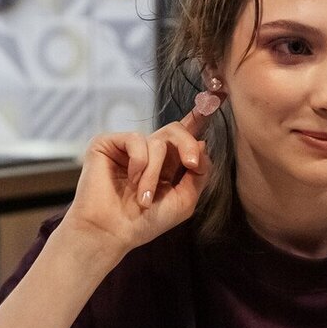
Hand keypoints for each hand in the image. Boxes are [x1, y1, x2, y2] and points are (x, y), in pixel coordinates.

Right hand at [56, 101, 215, 260]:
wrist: (111, 232)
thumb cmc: (145, 223)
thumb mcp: (184, 200)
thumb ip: (199, 172)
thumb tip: (203, 143)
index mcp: (167, 164)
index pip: (186, 135)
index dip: (200, 116)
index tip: (218, 95)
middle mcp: (148, 151)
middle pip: (177, 130)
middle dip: (188, 145)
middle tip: (191, 164)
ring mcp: (127, 147)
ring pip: (158, 141)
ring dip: (155, 173)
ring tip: (145, 198)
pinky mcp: (107, 143)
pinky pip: (136, 139)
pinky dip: (139, 163)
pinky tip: (130, 180)